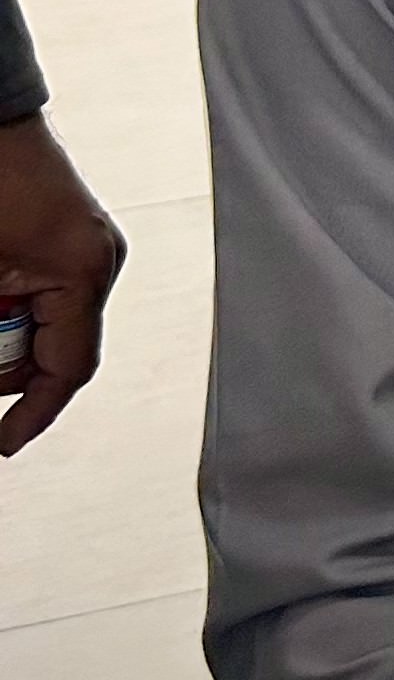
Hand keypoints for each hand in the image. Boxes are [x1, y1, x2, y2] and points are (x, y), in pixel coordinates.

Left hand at [0, 113, 126, 455]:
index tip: (4, 442)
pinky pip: (50, 294)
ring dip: (9, 332)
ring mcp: (91, 247)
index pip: (69, 370)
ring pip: (51, 324)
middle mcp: (100, 262)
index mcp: (83, 272)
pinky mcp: (75, 236)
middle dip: (8, 366)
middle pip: (57, 351)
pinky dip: (16, 305)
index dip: (33, 415)